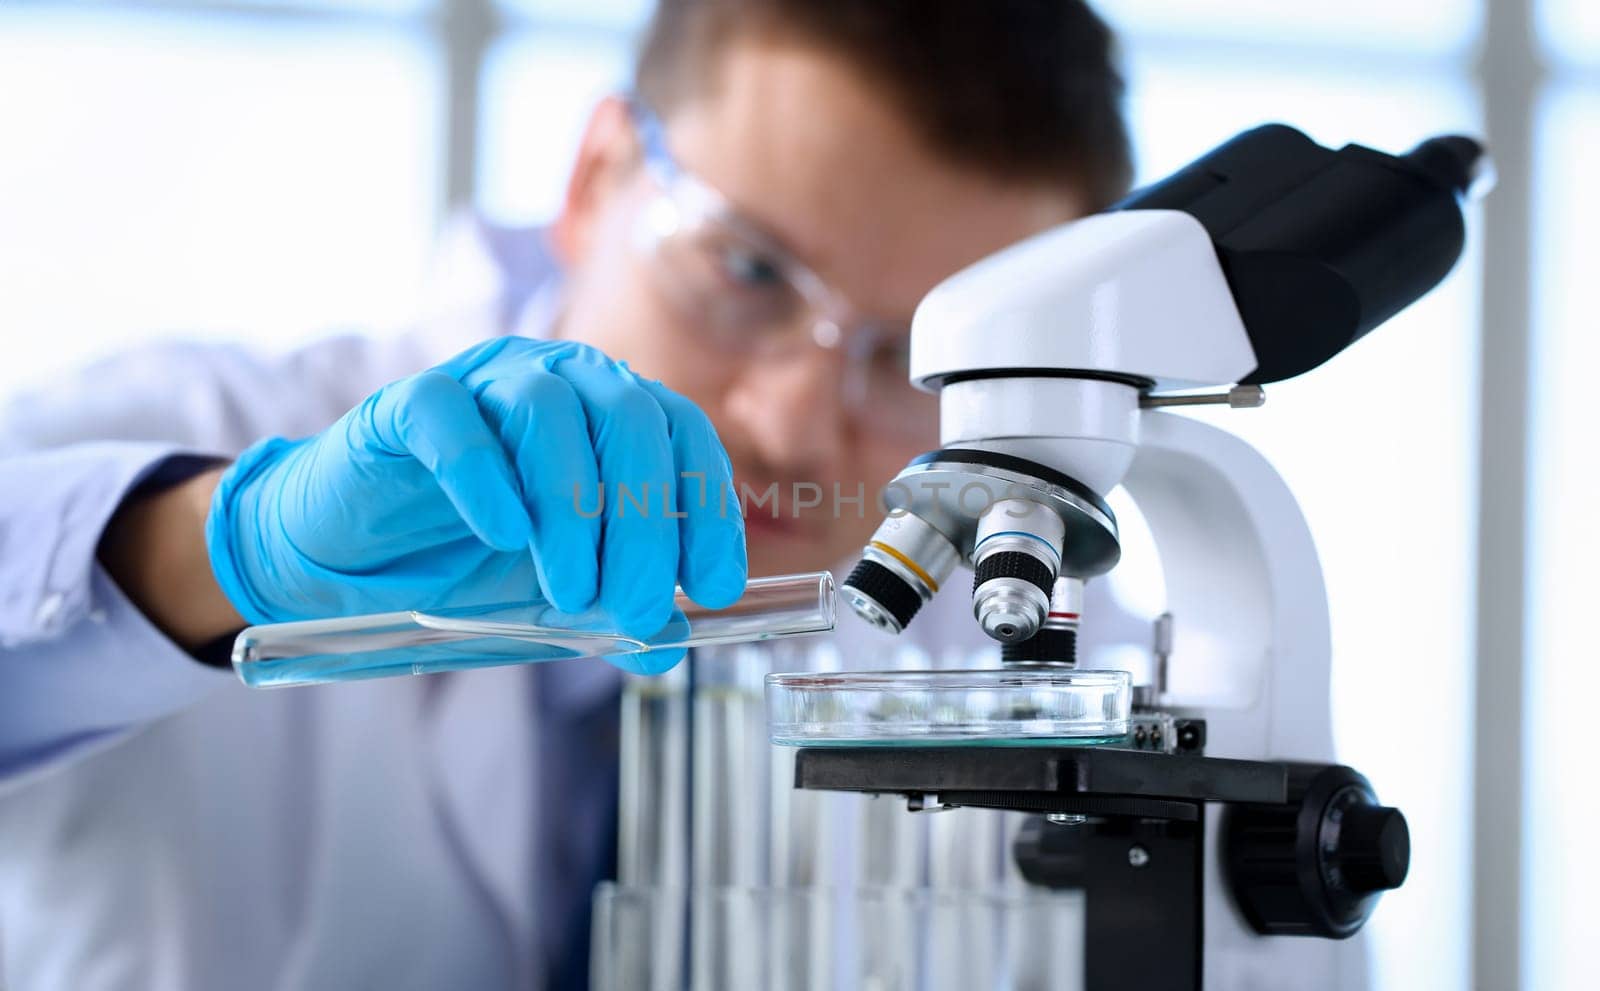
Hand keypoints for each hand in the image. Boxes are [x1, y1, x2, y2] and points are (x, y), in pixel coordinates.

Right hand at [205, 338, 746, 667]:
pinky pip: (452, 420)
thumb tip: (673, 646)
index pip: (683, 434)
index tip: (711, 586)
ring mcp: (482, 382)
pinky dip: (486, 477)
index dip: (707, 507)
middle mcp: (558, 378)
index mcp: (609, 412)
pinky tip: (506, 536)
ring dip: (573, 507)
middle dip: (645, 522)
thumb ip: (616, 615)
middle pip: (628, 421)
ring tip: (572, 591)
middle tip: (635, 606)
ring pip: (548, 413)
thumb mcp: (557, 599)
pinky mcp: (407, 403)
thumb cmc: (469, 564)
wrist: (352, 559)